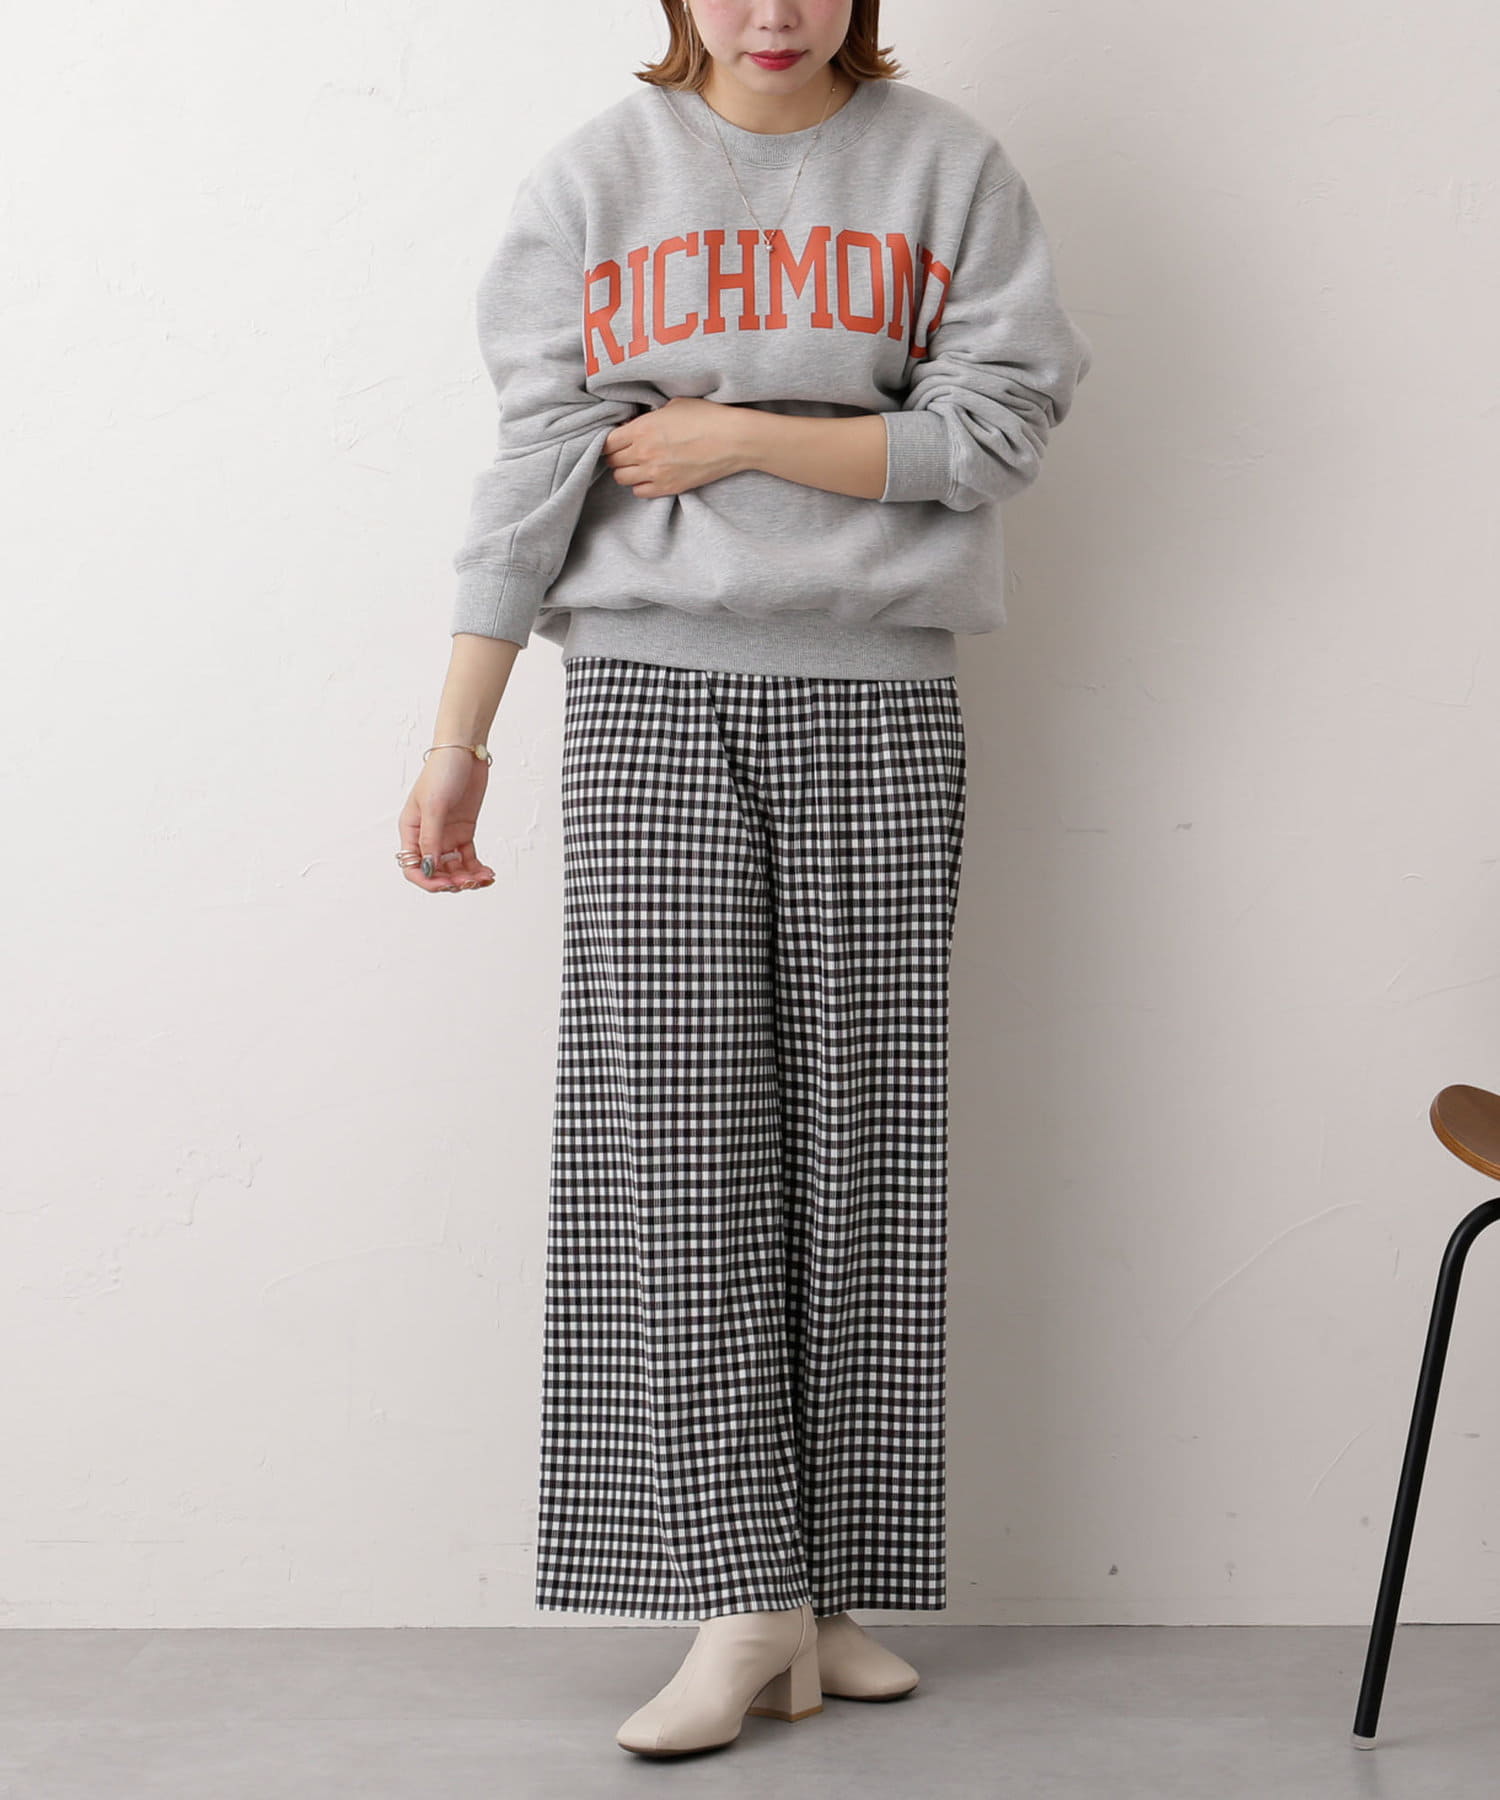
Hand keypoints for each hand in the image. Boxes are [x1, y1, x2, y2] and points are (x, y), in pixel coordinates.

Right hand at [397, 752, 495, 893]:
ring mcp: (447, 834)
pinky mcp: (464, 831)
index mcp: (412, 830)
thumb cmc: (442, 772)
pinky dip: (477, 868)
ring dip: (467, 877)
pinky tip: (488, 874)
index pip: (413, 866)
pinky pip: (469, 858)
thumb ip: (431, 838)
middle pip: (436, 871)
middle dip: (452, 880)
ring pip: (454, 868)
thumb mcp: (434, 805)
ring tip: (484, 878)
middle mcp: (427, 836)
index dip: (427, 881)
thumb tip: (429, 867)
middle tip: (470, 881)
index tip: (446, 884)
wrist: (465, 752)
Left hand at [602, 395, 746, 497]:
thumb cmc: (707, 417)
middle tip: (625, 452)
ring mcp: (655, 473)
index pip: (607, 442)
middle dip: (615, 456)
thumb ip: (650, 416)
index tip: (616, 440)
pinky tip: (649, 476)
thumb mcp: (674, 405)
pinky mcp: (669, 487)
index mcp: (642, 429)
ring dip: (626, 471)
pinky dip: (640, 485)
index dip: (609, 441)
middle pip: (612, 461)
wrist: (733, 440)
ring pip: (621, 479)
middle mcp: (644, 453)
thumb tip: (639, 424)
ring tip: (636, 465)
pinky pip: (639, 492)